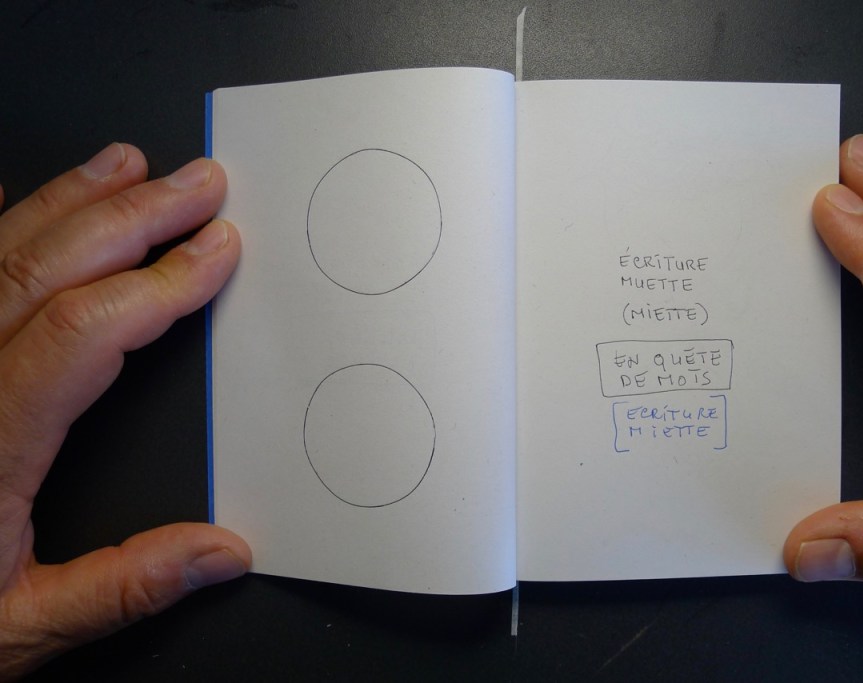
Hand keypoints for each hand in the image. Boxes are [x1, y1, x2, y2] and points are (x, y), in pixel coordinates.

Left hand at [0, 143, 250, 678]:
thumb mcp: (17, 629)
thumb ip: (124, 587)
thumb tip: (220, 553)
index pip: (80, 333)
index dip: (158, 282)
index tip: (215, 251)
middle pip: (41, 273)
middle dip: (132, 218)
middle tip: (196, 185)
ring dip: (68, 202)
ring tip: (126, 166)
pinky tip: (13, 198)